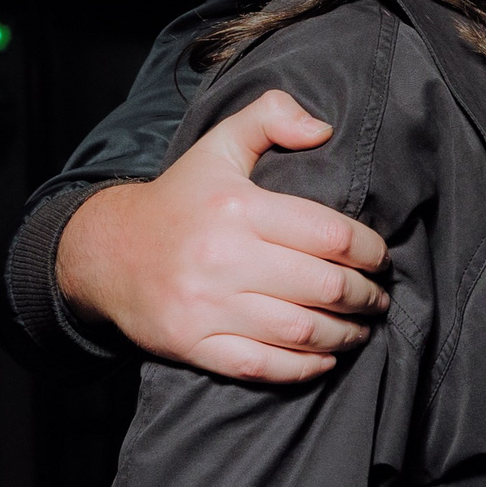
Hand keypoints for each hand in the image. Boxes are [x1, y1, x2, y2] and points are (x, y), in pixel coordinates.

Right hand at [58, 90, 389, 382]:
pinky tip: (325, 358)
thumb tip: (323, 128)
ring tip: (361, 328)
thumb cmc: (179, 201)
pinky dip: (303, 368)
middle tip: (378, 297)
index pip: (331, 235)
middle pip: (324, 286)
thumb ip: (269, 118)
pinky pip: (262, 366)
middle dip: (365, 296)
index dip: (370, 251)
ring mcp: (206, 306)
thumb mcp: (218, 147)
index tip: (380, 258)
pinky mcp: (191, 344)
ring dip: (345, 335)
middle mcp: (222, 258)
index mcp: (238, 209)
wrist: (105, 253)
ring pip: (300, 330)